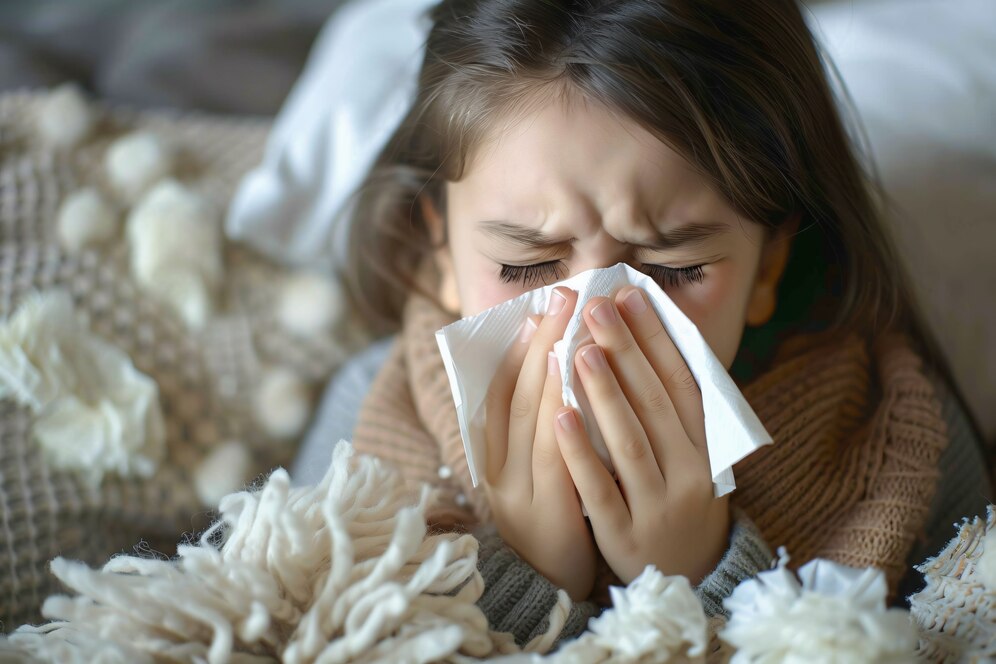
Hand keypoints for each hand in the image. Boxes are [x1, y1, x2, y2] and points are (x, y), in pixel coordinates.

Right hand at [482, 286, 595, 601]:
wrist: (551, 591)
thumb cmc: (552, 521)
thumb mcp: (535, 474)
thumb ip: (539, 431)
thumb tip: (555, 373)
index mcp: (494, 459)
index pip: (499, 394)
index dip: (514, 350)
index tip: (534, 311)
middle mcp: (498, 469)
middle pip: (514, 395)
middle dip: (537, 343)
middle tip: (560, 296)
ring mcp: (517, 490)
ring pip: (528, 418)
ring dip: (546, 367)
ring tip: (565, 324)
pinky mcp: (543, 511)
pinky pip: (551, 457)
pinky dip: (557, 418)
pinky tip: (569, 385)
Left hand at [553, 286, 730, 585]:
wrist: (689, 583)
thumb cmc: (678, 503)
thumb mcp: (691, 460)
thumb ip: (672, 413)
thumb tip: (643, 343)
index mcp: (704, 451)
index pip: (680, 384)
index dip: (656, 339)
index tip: (629, 296)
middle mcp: (687, 474)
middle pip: (654, 404)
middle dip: (624, 351)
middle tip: (595, 306)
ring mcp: (657, 505)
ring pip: (629, 442)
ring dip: (604, 393)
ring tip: (577, 349)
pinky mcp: (625, 535)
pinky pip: (600, 489)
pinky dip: (580, 453)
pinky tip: (559, 417)